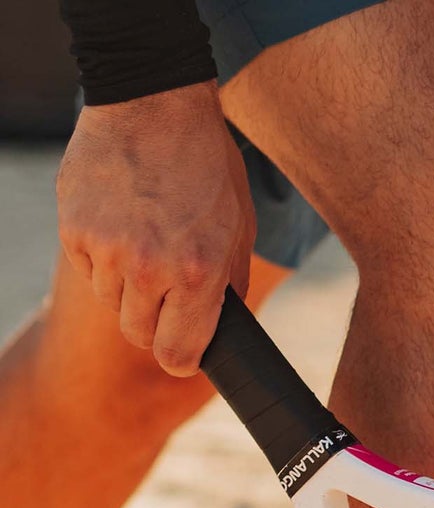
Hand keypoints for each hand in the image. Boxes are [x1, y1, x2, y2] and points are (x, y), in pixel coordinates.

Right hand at [57, 82, 255, 376]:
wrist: (153, 102)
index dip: (181, 358)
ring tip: (145, 246)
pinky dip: (102, 259)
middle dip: (155, 324)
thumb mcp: (238, 228)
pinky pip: (88, 269)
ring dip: (127, 290)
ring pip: (111, 303)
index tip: (182, 350)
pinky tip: (120, 225)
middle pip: (139, 335)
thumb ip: (228, 284)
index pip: (176, 354)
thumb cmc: (206, 165)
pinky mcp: (73, 228)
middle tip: (167, 295)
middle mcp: (148, 268)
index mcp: (196, 273)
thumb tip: (220, 328)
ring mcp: (106, 248)